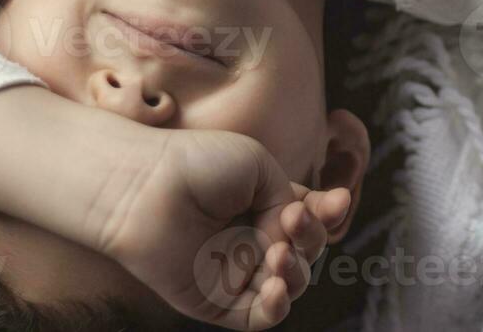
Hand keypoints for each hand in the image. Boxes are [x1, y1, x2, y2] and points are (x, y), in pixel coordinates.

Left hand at [94, 128, 350, 330]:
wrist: (147, 188)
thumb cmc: (197, 165)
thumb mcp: (259, 166)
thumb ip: (290, 199)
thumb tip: (296, 232)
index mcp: (264, 205)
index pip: (310, 217)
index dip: (327, 212)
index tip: (336, 200)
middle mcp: (253, 239)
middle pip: (306, 252)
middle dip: (311, 237)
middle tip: (293, 219)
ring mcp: (237, 272)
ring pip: (290, 286)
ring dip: (296, 270)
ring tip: (276, 251)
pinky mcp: (217, 302)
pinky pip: (260, 318)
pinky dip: (277, 306)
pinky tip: (275, 285)